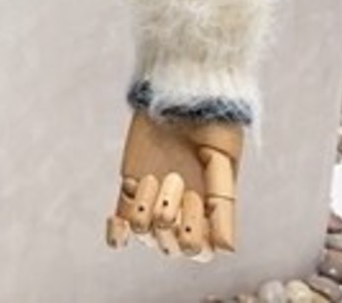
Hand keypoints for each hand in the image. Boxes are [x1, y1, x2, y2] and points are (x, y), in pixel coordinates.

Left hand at [105, 109, 242, 259]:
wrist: (180, 92)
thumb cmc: (211, 123)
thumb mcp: (222, 159)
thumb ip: (224, 202)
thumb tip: (226, 248)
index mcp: (210, 212)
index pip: (199, 249)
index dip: (194, 233)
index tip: (194, 197)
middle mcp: (182, 211)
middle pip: (170, 246)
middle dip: (169, 218)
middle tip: (174, 177)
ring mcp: (154, 199)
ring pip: (145, 232)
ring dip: (145, 213)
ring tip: (152, 178)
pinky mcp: (131, 184)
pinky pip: (122, 218)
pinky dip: (117, 231)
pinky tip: (115, 226)